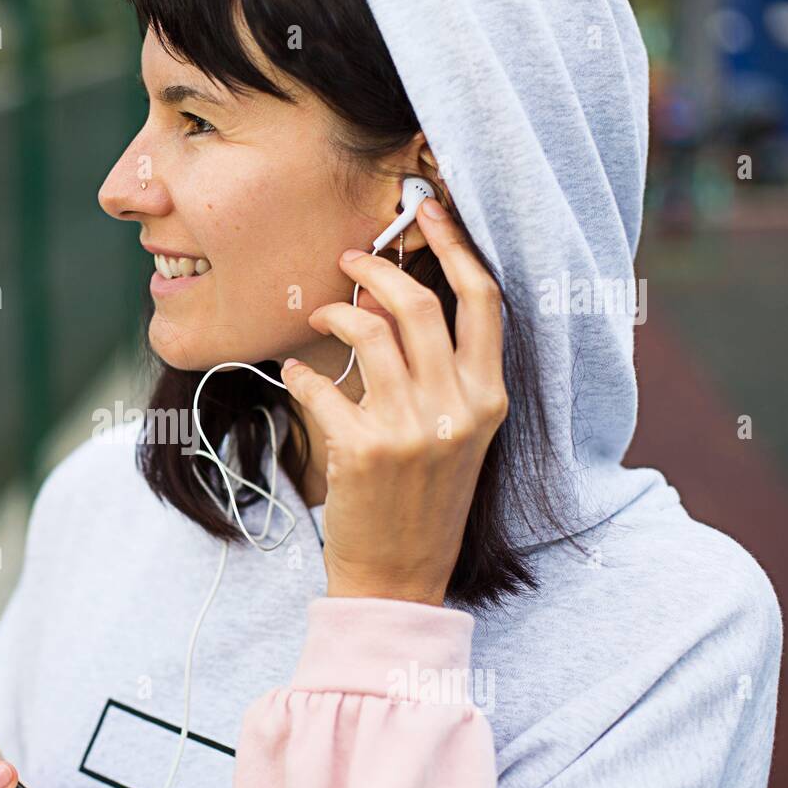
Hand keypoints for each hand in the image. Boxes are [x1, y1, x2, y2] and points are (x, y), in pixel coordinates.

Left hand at [280, 200, 508, 605]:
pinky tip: (296, 377)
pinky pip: (322, 385)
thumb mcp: (452, 433)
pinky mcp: (365, 450)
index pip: (484, 300)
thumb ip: (437, 371)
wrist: (400, 576)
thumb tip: (389, 301)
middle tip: (348, 261)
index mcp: (490, 398)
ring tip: (318, 316)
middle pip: (419, 303)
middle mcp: (459, 407)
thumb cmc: (423, 500)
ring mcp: (413, 429)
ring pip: (369, 332)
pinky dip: (302, 374)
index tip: (426, 211)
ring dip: (335, 312)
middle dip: (377, 268)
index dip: (456, 245)